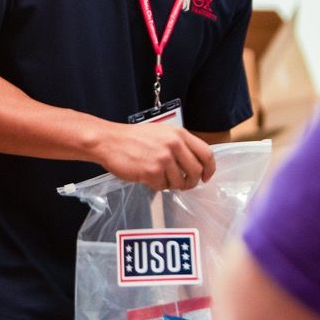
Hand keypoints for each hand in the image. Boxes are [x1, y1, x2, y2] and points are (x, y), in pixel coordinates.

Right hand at [92, 121, 214, 190]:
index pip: (206, 153)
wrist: (110, 141)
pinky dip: (157, 186)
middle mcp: (173, 145)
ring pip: (180, 182)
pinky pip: (162, 187)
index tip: (206, 176)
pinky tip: (148, 177)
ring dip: (172, 185)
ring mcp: (163, 159)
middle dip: (192, 181)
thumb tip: (195, 162)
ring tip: (161, 178)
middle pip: (196, 171)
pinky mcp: (151, 172)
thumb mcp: (162, 132)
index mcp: (178, 134)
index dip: (209, 168)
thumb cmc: (133, 138)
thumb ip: (179, 144)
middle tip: (185, 184)